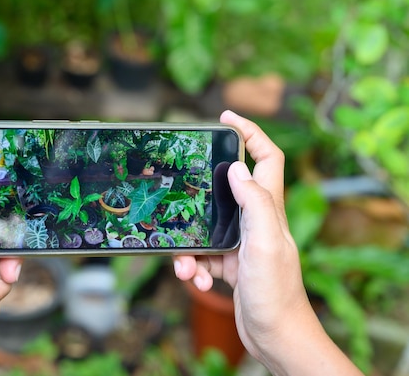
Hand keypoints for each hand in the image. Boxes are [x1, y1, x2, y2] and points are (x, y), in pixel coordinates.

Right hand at [173, 111, 361, 374]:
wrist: (275, 336)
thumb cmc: (275, 291)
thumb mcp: (264, 243)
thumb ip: (255, 203)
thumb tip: (238, 167)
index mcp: (269, 208)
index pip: (267, 157)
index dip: (251, 132)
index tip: (226, 116)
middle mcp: (256, 221)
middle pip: (227, 188)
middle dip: (199, 192)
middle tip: (177, 186)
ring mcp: (241, 242)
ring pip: (205, 227)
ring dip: (189, 245)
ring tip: (186, 265)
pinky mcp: (229, 264)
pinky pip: (202, 255)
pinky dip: (194, 267)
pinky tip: (196, 282)